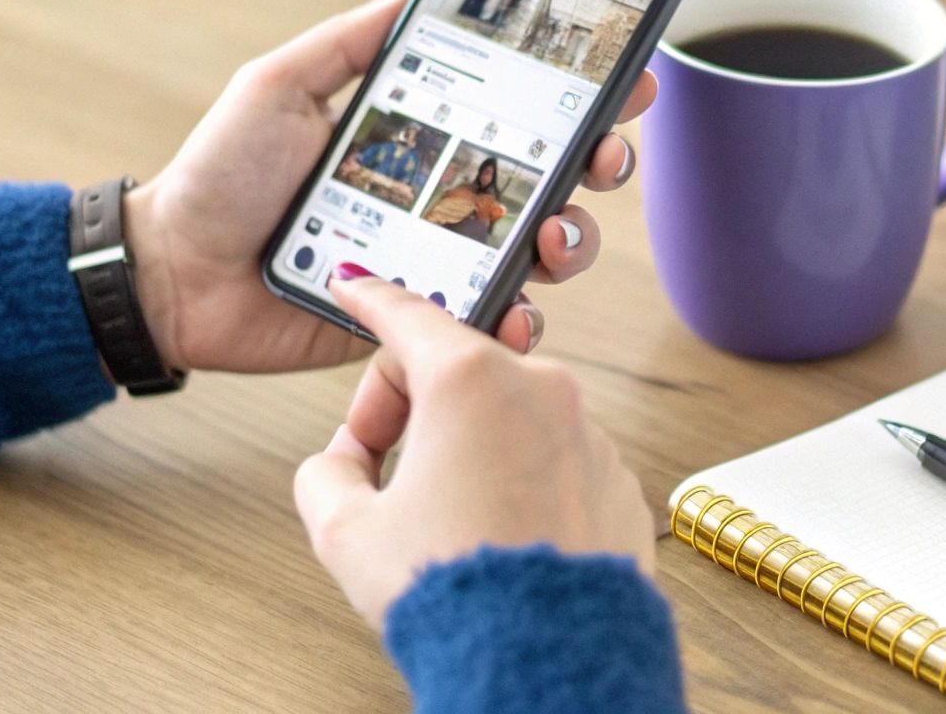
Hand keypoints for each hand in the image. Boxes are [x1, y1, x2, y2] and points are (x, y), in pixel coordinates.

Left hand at [122, 0, 656, 370]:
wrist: (170, 273)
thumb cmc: (219, 174)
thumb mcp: (279, 84)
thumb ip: (351, 41)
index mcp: (425, 136)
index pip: (523, 112)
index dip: (585, 97)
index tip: (627, 80)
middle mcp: (445, 197)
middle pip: (556, 180)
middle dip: (600, 166)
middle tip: (601, 159)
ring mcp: (439, 262)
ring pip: (540, 253)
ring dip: (570, 242)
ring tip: (552, 238)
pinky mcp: (420, 323)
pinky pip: (487, 325)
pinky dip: (517, 322)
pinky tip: (515, 313)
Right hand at [294, 274, 654, 628]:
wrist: (545, 659)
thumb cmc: (454, 592)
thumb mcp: (347, 532)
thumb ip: (329, 474)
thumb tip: (342, 463)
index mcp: (470, 380)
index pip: (407, 314)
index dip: (369, 299)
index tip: (355, 285)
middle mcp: (541, 388)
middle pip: (457, 369)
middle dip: (412, 410)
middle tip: (380, 471)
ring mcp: (588, 433)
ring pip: (510, 417)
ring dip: (470, 448)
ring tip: (446, 520)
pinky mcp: (617, 479)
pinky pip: (555, 459)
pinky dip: (522, 481)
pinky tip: (499, 535)